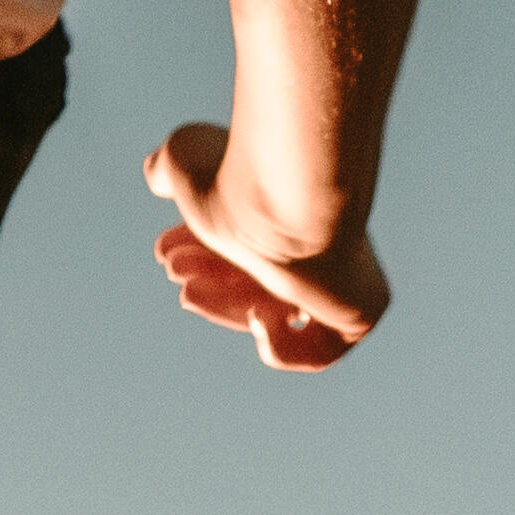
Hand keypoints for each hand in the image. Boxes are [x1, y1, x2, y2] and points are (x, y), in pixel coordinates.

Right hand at [146, 119, 385, 371]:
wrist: (287, 193)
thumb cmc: (240, 174)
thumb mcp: (187, 163)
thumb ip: (170, 168)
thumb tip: (154, 172)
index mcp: (293, 209)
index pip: (253, 245)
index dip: (206, 254)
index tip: (167, 250)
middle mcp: (324, 242)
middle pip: (262, 279)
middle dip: (212, 278)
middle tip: (174, 271)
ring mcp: (344, 277)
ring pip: (280, 311)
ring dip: (227, 308)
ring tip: (189, 291)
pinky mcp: (360, 310)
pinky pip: (322, 352)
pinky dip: (282, 347)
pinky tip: (259, 317)